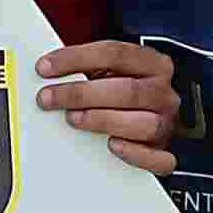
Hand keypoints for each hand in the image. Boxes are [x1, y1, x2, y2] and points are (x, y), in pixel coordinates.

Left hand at [33, 39, 181, 173]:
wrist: (153, 115)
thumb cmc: (125, 91)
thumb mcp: (111, 70)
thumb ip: (87, 67)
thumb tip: (47, 70)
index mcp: (153, 64)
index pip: (115, 54)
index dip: (76, 58)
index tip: (45, 67)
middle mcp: (162, 93)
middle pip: (127, 90)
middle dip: (81, 94)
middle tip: (49, 98)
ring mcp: (166, 123)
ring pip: (143, 124)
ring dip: (102, 120)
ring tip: (73, 118)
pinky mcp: (163, 152)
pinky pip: (157, 158)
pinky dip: (134, 153)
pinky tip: (112, 145)